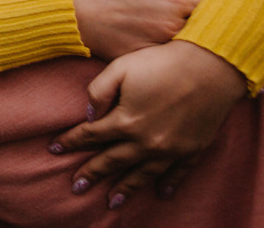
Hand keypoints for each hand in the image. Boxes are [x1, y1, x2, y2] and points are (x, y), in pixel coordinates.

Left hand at [49, 39, 246, 209]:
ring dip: (126, 188)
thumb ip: (99, 92)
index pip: (91, 136)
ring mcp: (171, 149)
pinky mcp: (193, 149)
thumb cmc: (161, 61)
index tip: (53, 148)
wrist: (210, 66)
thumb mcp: (120, 68)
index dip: (70, 141)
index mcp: (126, 121)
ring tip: (112, 201)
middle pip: (113, 162)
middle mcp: (146, 142)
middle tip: (76, 187)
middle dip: (92, 174)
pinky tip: (161, 193)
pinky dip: (169, 184)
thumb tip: (89, 116)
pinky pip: (178, 174)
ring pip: (143, 174)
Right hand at [70, 0, 201, 58]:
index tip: (199, 7)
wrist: (74, 9)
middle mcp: (172, 27)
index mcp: (175, 1)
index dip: (208, 7)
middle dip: (200, 26)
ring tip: (172, 34)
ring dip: (185, 42)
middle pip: (202, 31)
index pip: (209, 8)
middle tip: (190, 21)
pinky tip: (158, 47)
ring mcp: (159, 46)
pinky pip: (165, 60)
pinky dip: (166, 56)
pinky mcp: (145, 60)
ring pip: (185, 47)